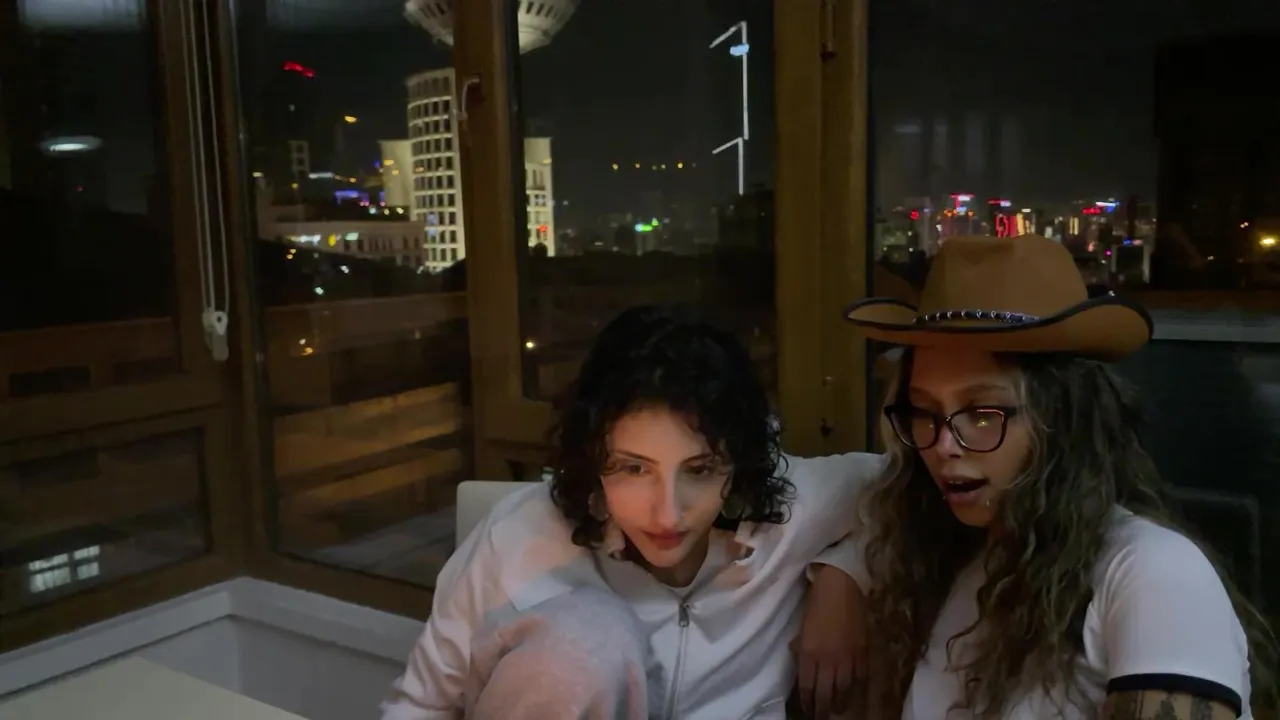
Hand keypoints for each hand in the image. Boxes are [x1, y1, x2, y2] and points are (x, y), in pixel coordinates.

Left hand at [792, 564, 867, 718]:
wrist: (840, 585)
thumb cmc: (817, 603)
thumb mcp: (802, 628)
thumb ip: (802, 649)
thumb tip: (801, 663)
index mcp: (808, 653)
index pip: (807, 687)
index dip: (807, 701)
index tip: (807, 708)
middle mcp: (827, 660)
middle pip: (825, 694)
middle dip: (822, 709)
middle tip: (822, 716)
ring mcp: (847, 658)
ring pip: (844, 690)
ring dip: (840, 703)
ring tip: (838, 709)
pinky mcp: (863, 652)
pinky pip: (860, 678)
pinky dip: (857, 689)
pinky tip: (854, 693)